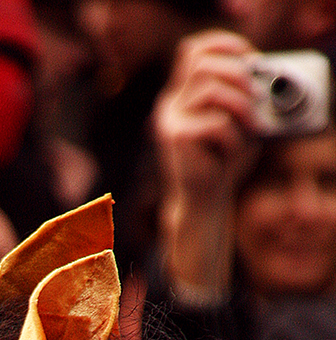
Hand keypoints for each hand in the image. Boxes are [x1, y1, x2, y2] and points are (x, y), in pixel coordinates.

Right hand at [154, 30, 260, 206]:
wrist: (204, 203)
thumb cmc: (223, 162)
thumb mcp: (240, 122)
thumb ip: (243, 96)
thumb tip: (262, 73)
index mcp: (182, 95)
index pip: (192, 50)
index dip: (222, 44)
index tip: (250, 58)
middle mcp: (171, 103)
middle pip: (201, 63)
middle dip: (237, 73)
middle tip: (257, 95)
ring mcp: (169, 120)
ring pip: (209, 90)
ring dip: (240, 105)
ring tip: (251, 127)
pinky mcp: (175, 138)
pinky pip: (214, 124)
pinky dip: (233, 137)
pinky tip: (231, 154)